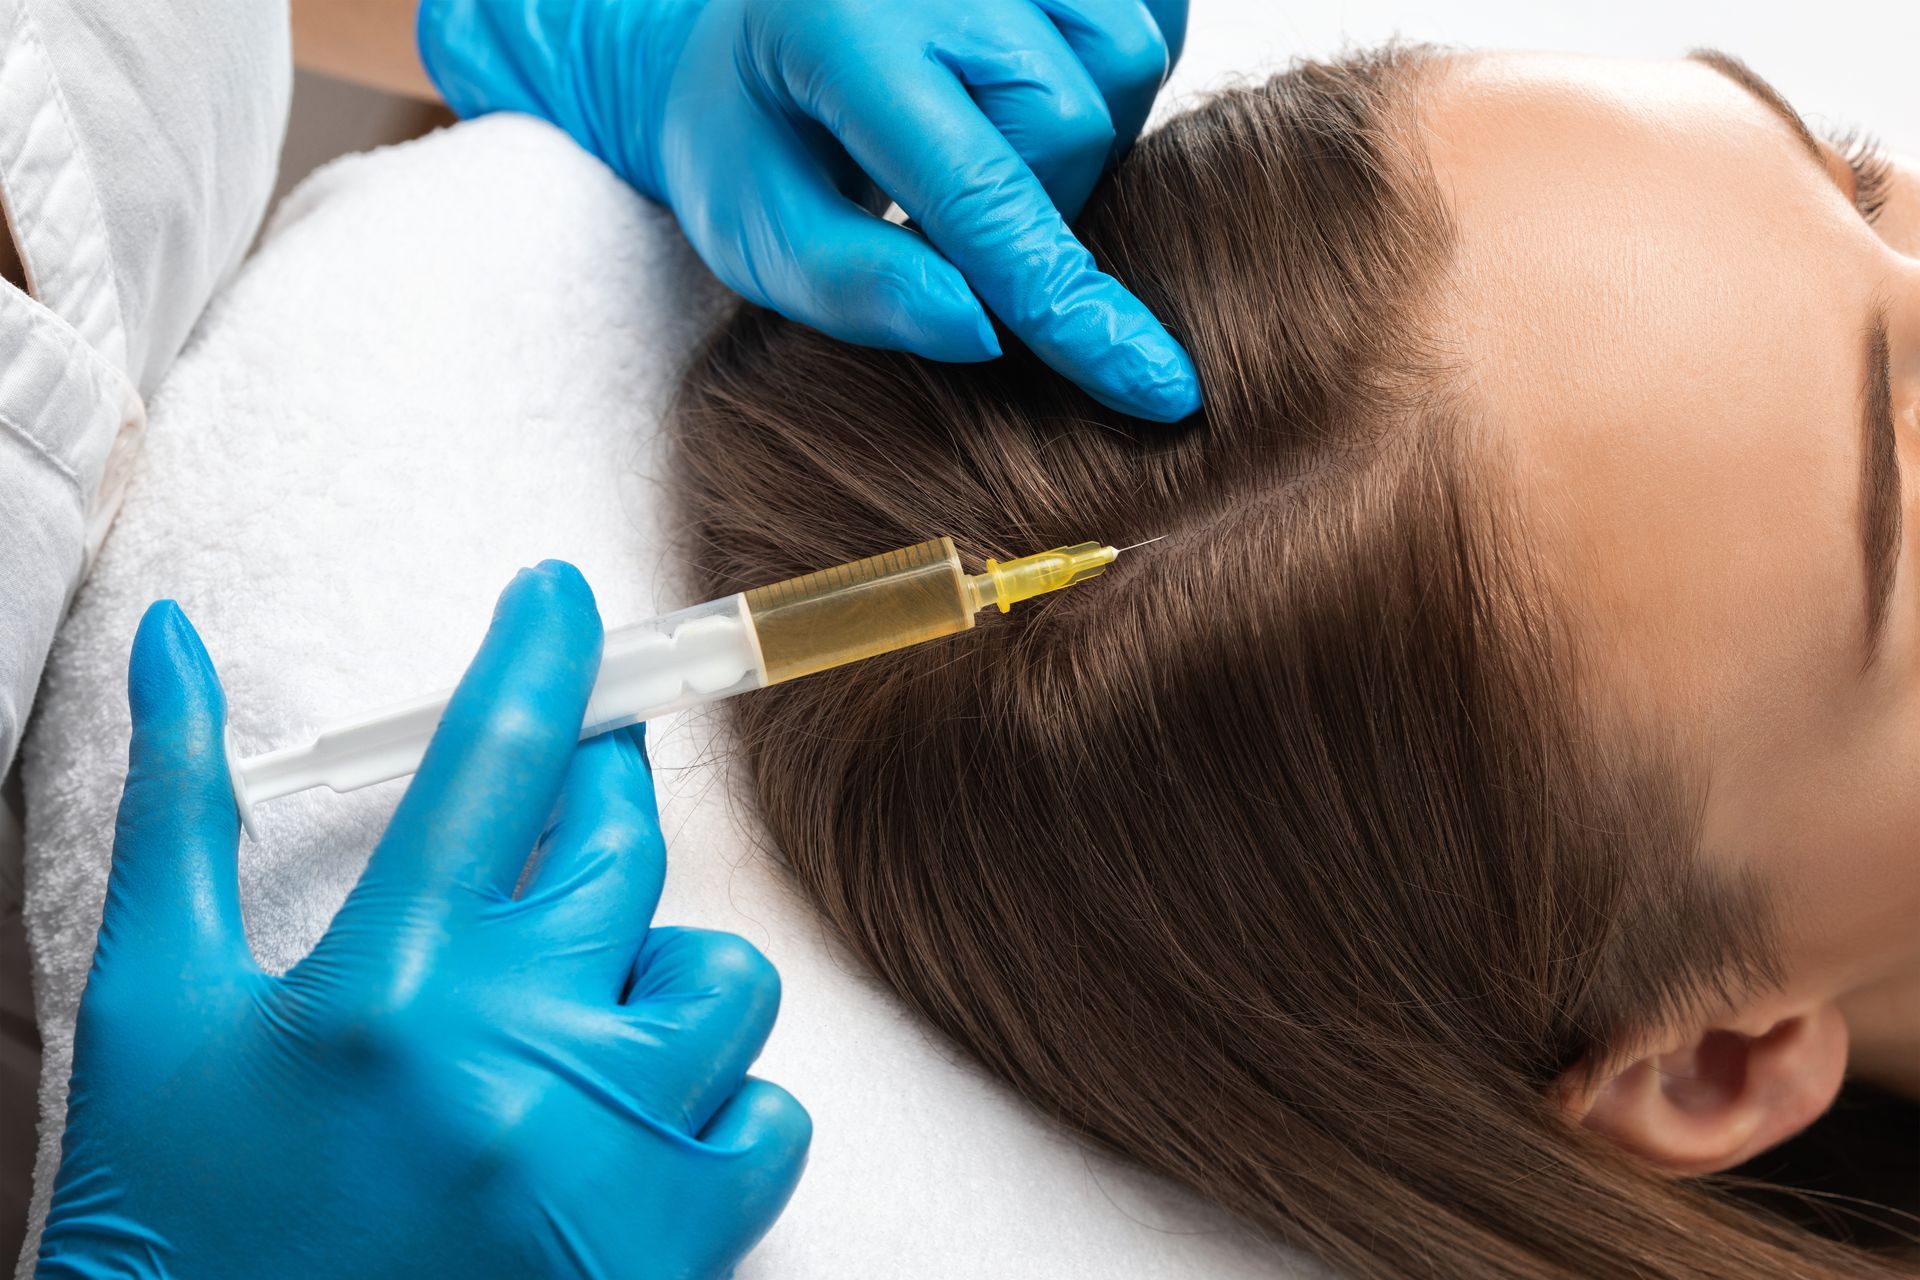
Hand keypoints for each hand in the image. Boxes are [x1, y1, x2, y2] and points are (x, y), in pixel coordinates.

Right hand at [38, 565, 808, 1278]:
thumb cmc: (176, 1217)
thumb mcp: (154, 1011)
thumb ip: (180, 816)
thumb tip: (176, 644)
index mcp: (385, 984)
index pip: (491, 759)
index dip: (542, 654)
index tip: (568, 599)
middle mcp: (515, 1056)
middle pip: (622, 847)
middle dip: (602, 799)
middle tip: (568, 804)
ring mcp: (611, 1155)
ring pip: (721, 978)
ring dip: (658, 975)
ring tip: (574, 1016)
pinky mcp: (677, 1246)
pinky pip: (772, 1114)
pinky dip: (717, 1104)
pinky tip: (626, 1128)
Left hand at [416, 0, 1201, 421]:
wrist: (745, 28)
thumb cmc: (750, 140)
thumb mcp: (753, 231)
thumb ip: (855, 287)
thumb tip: (985, 334)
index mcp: (838, 31)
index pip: (980, 191)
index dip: (1067, 304)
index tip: (1155, 389)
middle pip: (1070, 121)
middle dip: (1038, 204)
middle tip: (947, 215)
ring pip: (1127, 63)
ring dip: (1076, 141)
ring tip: (987, 145)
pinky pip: (1151, 19)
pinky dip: (1110, 79)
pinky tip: (1027, 98)